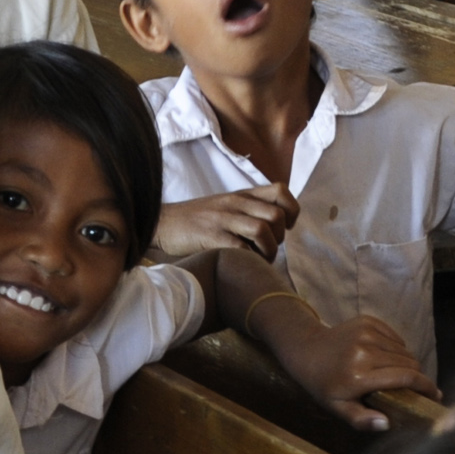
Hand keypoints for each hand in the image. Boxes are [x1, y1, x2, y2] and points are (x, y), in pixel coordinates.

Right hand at [156, 186, 298, 259]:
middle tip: (268, 248)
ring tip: (259, 259)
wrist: (163, 224)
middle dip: (279, 237)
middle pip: (276, 215)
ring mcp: (222, 219)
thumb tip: (274, 227)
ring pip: (262, 230)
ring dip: (268, 251)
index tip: (285, 227)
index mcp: (241, 195)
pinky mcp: (211, 236)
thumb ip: (248, 210)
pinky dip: (248, 259)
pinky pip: (241, 248)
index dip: (291, 210)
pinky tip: (242, 263)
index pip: (281, 190)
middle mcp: (234, 203)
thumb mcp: (224, 206)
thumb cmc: (196, 220)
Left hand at [262, 303, 433, 432]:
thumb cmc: (324, 385)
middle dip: (417, 377)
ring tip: (397, 374)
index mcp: (359, 376)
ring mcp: (366, 333)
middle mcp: (365, 352)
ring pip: (404, 350)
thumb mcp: (338, 408)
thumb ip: (361, 420)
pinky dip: (396, 349)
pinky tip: (386, 358)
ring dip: (407, 363)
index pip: (405, 378)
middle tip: (415, 388)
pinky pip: (395, 338)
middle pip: (409, 364)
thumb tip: (386, 424)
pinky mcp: (368, 321)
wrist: (306, 350)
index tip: (436, 395)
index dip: (426, 386)